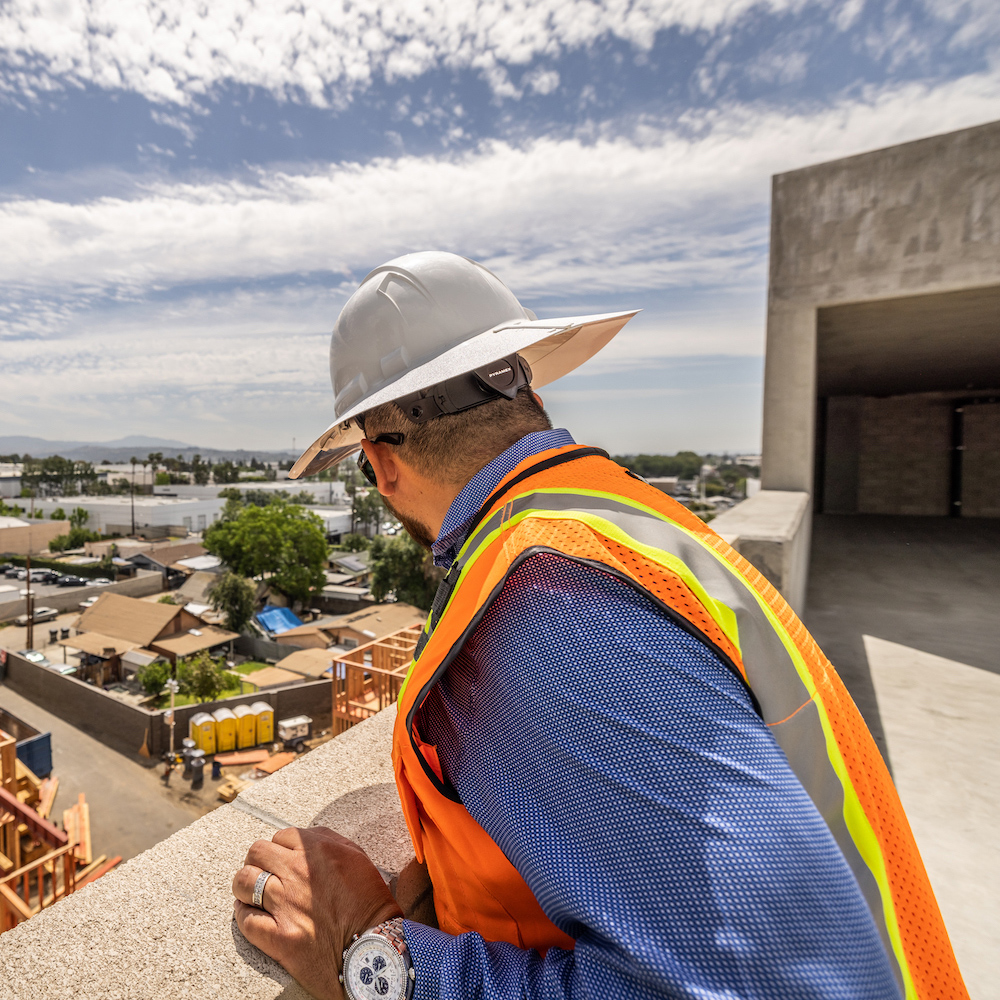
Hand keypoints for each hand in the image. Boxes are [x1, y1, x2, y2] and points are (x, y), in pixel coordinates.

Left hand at [232, 826, 402, 999]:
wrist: (374, 947)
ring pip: (243, 881)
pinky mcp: (279, 936)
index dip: (280, 848)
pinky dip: (244, 915)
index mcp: (317, 851)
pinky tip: (250, 914)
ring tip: (251, 893)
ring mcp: (286, 904)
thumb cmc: (368, 901)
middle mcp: (298, 873)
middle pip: (256, 852)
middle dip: (257, 861)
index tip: (282, 860)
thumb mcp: (356, 857)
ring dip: (245, 886)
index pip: (280, 836)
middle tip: (263, 873)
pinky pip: (245, 919)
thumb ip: (327, 840)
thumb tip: (301, 839)